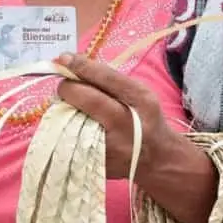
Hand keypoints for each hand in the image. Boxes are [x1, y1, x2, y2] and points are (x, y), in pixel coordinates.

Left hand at [53, 53, 176, 179]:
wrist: (158, 158)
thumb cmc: (144, 119)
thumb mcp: (139, 94)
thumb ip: (110, 80)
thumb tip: (72, 64)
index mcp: (141, 100)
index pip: (107, 78)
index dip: (82, 67)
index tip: (64, 58)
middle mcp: (128, 124)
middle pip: (88, 99)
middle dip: (69, 88)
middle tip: (65, 87)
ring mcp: (113, 147)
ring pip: (75, 120)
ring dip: (66, 109)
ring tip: (72, 107)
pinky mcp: (99, 163)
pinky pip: (74, 140)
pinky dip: (68, 129)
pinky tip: (75, 126)